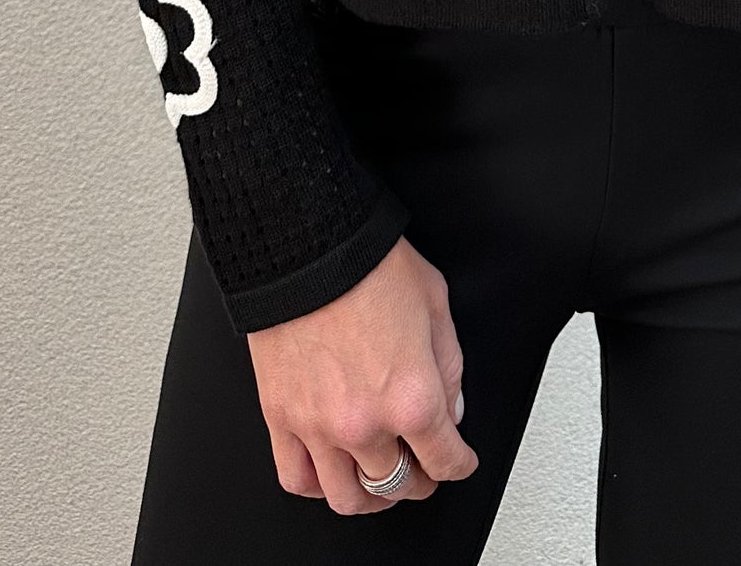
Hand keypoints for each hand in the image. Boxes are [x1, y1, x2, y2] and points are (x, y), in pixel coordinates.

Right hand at [246, 235, 480, 511]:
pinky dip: (318, 487)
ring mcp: (319, 426)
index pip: (446, 461)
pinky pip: (297, 479)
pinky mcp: (280, 418)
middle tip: (421, 468)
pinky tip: (331, 472)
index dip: (459, 464)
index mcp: (412, 396)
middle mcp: (366, 422)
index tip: (458, 461)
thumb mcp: (435, 304)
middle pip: (400, 484)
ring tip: (378, 481)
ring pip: (349, 498)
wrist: (307, 243)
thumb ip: (449, 365)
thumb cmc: (368, 263)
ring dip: (372, 496)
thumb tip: (450, 407)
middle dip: (419, 480)